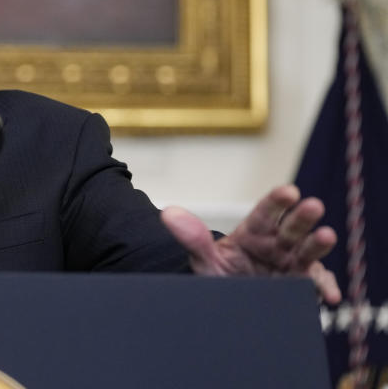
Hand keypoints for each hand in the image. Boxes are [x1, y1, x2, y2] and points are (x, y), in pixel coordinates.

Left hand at [161, 184, 340, 303]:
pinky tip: (328, 295)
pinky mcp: (301, 285)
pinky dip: (324, 288)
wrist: (230, 306)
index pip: (265, 213)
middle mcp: (276, 244)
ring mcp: (291, 264)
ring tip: (326, 235)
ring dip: (317, 243)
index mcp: (253, 232)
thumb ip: (192, 237)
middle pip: (291, 227)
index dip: (277, 201)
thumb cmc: (220, 276)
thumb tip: (168, 213)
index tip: (288, 191)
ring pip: (307, 251)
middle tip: (313, 205)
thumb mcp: (205, 260)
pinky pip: (316, 284)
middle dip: (302, 216)